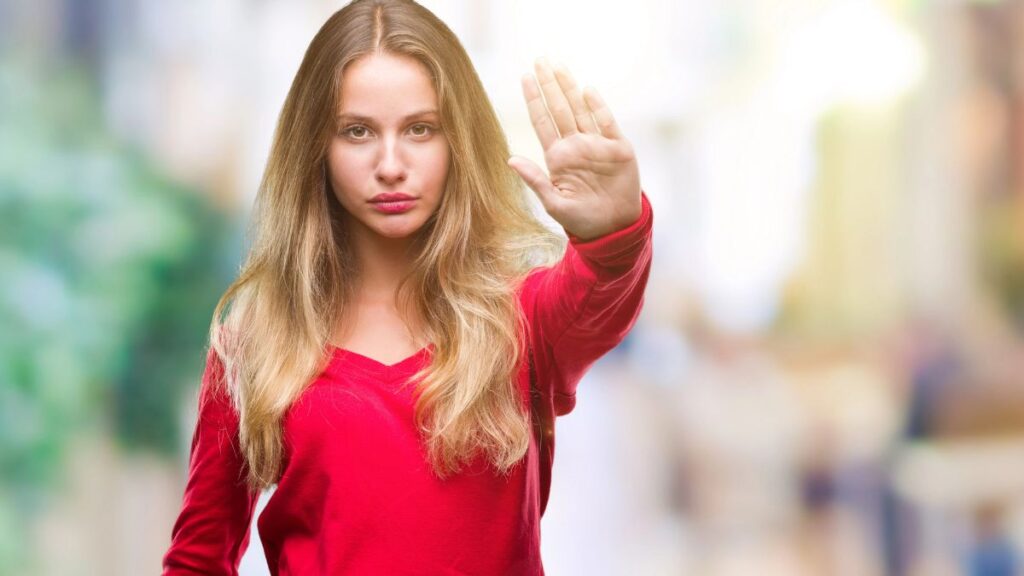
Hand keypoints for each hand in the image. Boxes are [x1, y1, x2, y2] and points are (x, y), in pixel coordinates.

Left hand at [508, 58, 641, 241]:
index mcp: (558, 156)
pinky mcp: (618, 148)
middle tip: (540, 60)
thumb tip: (510, 160)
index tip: (525, 77)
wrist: (613, 228)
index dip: (534, 99)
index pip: (542, 121)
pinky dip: (597, 107)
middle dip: (550, 84)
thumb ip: (535, 180)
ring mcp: (596, 144)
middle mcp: (576, 145)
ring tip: (559, 66)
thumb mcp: (554, 203)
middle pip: (559, 108)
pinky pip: (606, 123)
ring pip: (580, 109)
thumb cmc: (581, 219)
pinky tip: (587, 91)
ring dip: (570, 88)